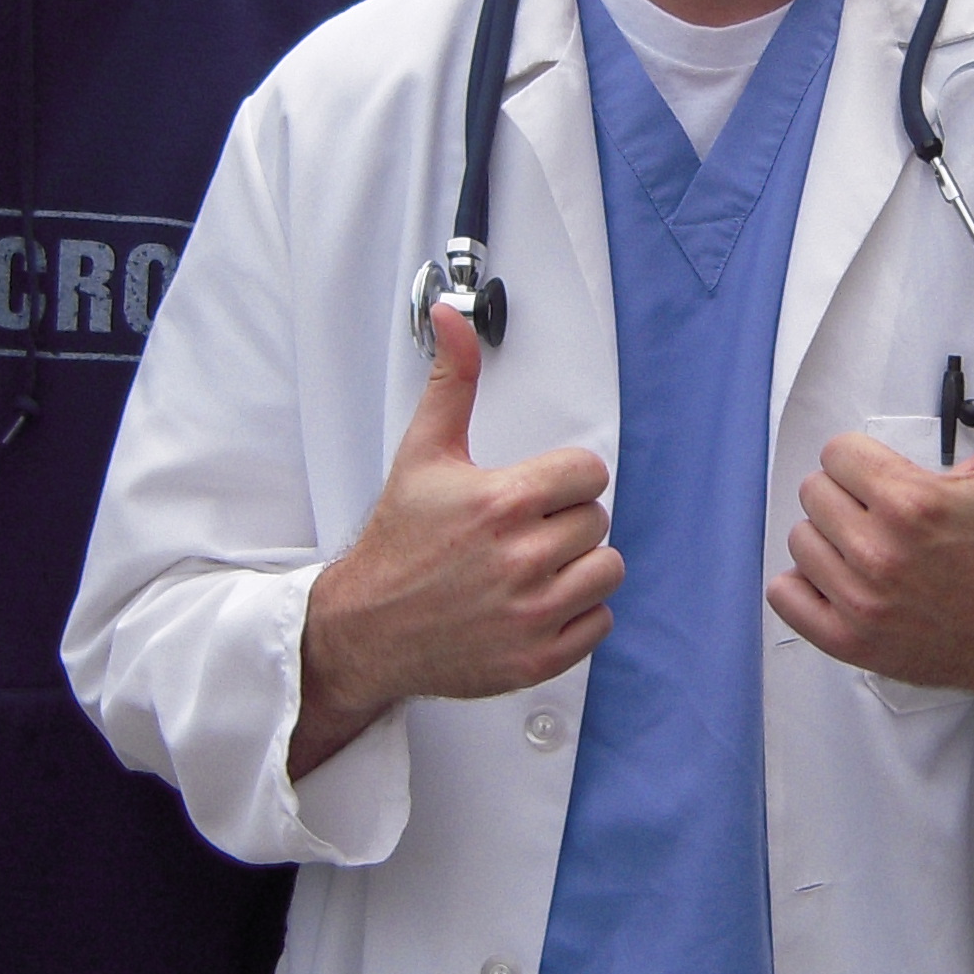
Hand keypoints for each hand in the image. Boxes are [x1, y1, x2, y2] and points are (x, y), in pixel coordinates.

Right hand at [294, 306, 620, 777]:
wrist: (366, 628)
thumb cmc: (398, 542)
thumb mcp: (423, 454)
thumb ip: (451, 382)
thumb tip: (452, 317)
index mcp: (502, 502)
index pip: (589, 474)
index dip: (563, 480)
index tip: (535, 492)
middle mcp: (521, 559)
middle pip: (597, 521)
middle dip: (565, 522)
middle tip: (523, 533)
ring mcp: (532, 613)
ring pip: (607, 571)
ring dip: (579, 568)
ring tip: (535, 567)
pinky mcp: (536, 657)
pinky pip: (599, 624)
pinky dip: (576, 616)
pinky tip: (537, 604)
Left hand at [767, 310, 973, 764]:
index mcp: (911, 503)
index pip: (837, 453)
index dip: (866, 463)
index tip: (893, 482)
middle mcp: (879, 552)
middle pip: (814, 493)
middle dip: (848, 498)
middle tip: (884, 516)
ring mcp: (859, 601)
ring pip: (799, 540)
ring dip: (828, 540)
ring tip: (870, 548)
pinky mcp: (847, 641)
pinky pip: (784, 595)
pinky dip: (804, 588)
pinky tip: (842, 581)